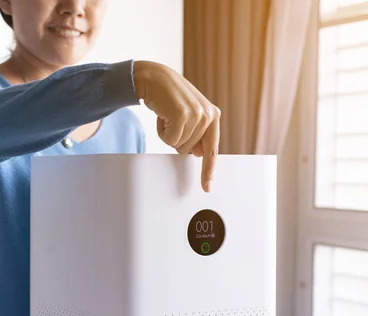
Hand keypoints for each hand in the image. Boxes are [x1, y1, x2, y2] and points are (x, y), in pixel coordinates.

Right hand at [133, 61, 220, 192]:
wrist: (154, 77)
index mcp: (213, 116)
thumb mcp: (188, 113)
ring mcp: (197, 115)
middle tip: (172, 119)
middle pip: (189, 151)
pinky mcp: (183, 115)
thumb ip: (198, 133)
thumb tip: (198, 154)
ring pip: (178, 146)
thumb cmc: (169, 97)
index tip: (207, 187)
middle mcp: (209, 115)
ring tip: (167, 115)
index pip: (212, 150)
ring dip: (167, 133)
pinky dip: (161, 131)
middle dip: (176, 140)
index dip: (208, 170)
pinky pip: (169, 140)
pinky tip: (162, 115)